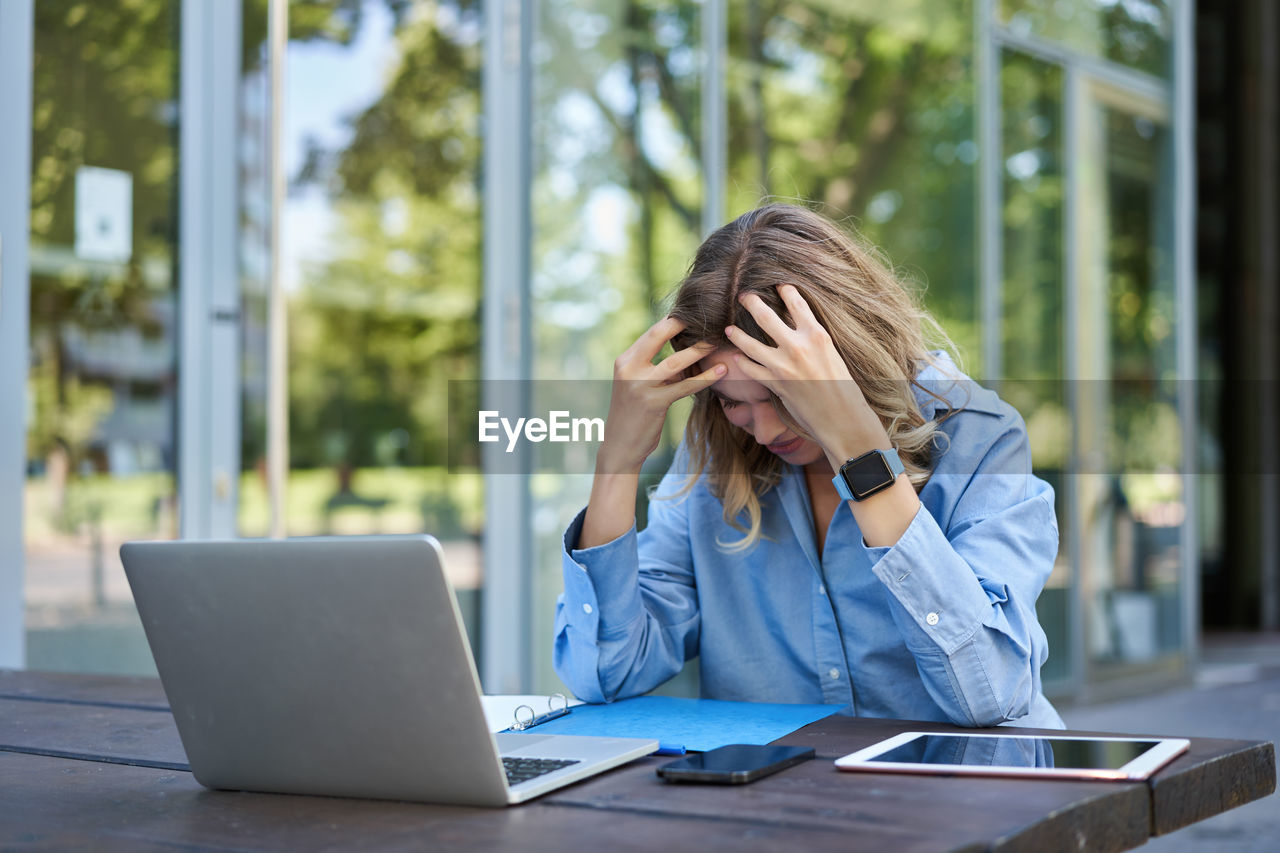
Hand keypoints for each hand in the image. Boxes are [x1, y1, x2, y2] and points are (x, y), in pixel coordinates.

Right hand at [596, 317, 723, 474]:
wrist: (619, 446)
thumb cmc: (634, 414)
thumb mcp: (638, 385)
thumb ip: (656, 368)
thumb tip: (686, 351)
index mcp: (625, 360)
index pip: (651, 332)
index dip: (673, 320)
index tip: (694, 314)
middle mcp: (628, 368)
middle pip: (658, 335)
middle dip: (683, 323)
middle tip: (708, 316)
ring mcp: (639, 385)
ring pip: (674, 361)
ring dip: (698, 350)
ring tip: (717, 341)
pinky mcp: (653, 403)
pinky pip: (684, 386)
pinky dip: (705, 377)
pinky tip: (720, 371)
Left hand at [727, 284, 886, 465]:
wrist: (842, 417)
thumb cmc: (843, 387)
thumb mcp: (833, 354)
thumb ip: (813, 340)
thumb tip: (798, 327)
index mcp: (817, 335)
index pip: (797, 303)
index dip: (785, 291)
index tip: (777, 285)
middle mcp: (798, 347)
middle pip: (766, 317)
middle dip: (751, 303)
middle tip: (743, 296)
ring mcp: (783, 366)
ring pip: (750, 344)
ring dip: (737, 334)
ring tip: (729, 328)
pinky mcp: (775, 384)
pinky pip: (751, 369)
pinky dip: (741, 363)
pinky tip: (736, 358)